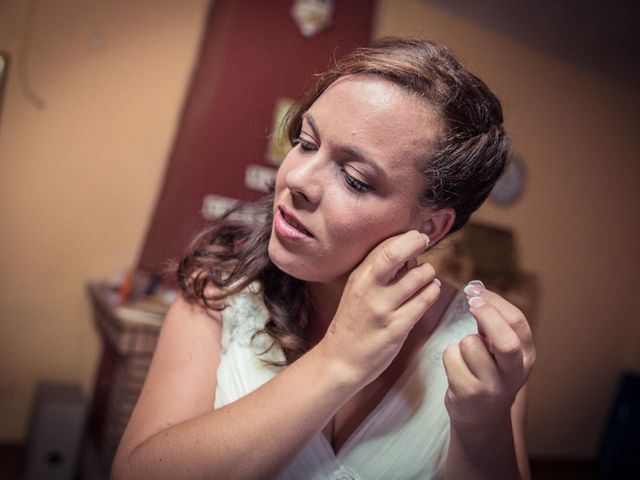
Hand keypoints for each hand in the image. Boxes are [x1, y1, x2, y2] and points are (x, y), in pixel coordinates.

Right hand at [319, 230, 440, 388]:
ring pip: (418, 277)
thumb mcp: (357, 291)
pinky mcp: (397, 328)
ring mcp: (383, 309)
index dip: (404, 236)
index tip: (416, 237)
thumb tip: (407, 252)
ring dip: (429, 271)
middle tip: (425, 243)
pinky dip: (432, 291)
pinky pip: (424, 301)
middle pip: (394, 253)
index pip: (383, 245)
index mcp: (358, 277)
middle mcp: (368, 289)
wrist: (340, 360)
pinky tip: (431, 291)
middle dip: (415, 242)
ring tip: (427, 275)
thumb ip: (377, 272)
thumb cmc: (353, 323)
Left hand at [443, 282, 535, 430]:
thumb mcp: (500, 351)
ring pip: (469, 344)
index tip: (477, 291)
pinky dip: (449, 355)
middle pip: (505, 340)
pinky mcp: (468, 393)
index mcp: (527, 356)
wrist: (481, 417)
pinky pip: (451, 357)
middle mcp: (514, 373)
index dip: (495, 302)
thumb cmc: (488, 373)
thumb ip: (493, 324)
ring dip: (461, 342)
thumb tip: (476, 288)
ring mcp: (492, 386)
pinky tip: (457, 368)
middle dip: (486, 315)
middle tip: (471, 302)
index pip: (518, 323)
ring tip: (466, 356)